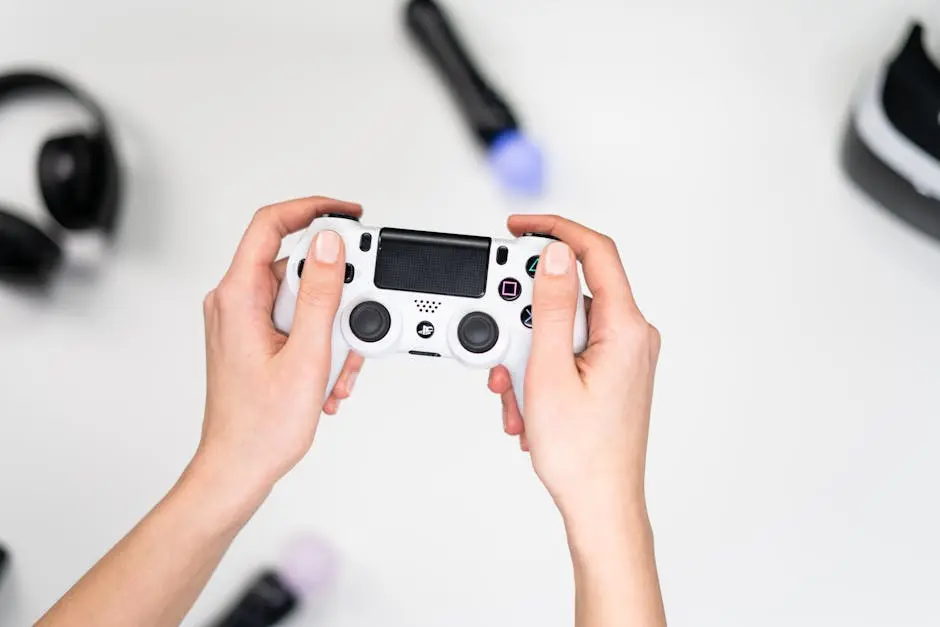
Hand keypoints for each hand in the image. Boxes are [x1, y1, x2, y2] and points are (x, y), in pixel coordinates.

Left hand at [195, 196, 365, 501]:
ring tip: (336, 367)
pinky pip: (296, 322)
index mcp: (238, 297)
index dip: (312, 210)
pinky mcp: (254, 338)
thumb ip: (321, 295)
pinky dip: (320, 343)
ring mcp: (243, 321)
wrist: (239, 468)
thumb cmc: (261, 427)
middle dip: (336, 295)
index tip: (347, 214)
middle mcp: (235, 302)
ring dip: (331, 329)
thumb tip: (330, 245)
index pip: (271, 225)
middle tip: (354, 321)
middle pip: (297, 267)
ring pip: (302, 299)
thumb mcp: (306, 356)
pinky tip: (325, 376)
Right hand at [488, 215, 660, 529]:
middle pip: (568, 294)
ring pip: (561, 327)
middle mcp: (631, 336)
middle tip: (502, 345)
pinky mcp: (611, 372)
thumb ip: (550, 307)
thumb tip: (555, 255)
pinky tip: (528, 402)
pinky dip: (540, 368)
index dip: (554, 229)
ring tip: (517, 392)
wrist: (601, 504)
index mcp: (625, 329)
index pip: (594, 252)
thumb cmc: (582, 454)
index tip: (519, 227)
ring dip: (527, 352)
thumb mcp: (550, 373)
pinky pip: (568, 351)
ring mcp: (622, 355)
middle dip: (524, 318)